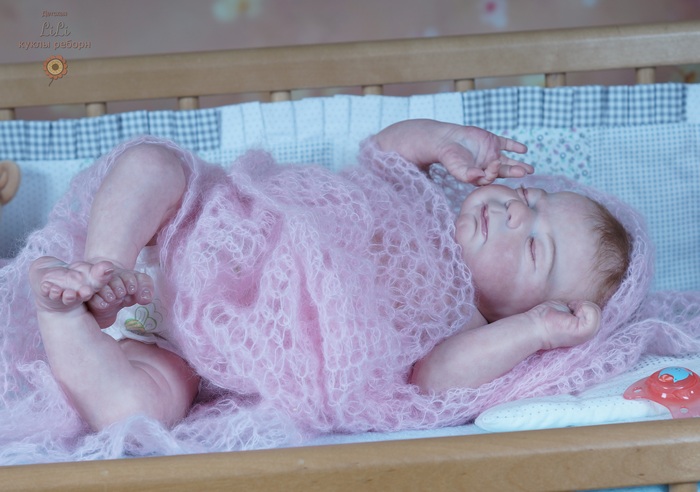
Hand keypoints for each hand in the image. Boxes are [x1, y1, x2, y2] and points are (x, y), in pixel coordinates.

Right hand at [374, 119, 532, 185]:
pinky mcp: (492, 141)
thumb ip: (469, 175)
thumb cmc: (449, 157)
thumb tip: (480, 178)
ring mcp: (491, 154)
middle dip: (514, 172)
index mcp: (480, 175)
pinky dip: (515, 147)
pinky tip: (523, 150)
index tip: (494, 165)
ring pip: (508, 160)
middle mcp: (488, 166)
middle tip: (525, 172)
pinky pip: (506, 144)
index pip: (492, 177)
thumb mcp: (457, 168)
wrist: (445, 140)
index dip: (495, 173)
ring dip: (518, 164)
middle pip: (504, 171)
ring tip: (529, 169)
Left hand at [526, 300, 600, 350]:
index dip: (584, 306)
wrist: (535, 326)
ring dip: (579, 306)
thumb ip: (578, 309)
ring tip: (567, 314)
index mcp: (585, 330)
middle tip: (567, 312)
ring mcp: (589, 334)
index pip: (596, 313)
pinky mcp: (585, 331)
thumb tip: (585, 302)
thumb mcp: (566, 309)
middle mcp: (589, 334)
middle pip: (597, 310)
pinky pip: (593, 310)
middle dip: (581, 305)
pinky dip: (580, 306)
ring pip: (596, 310)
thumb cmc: (546, 317)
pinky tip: (569, 314)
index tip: (569, 311)